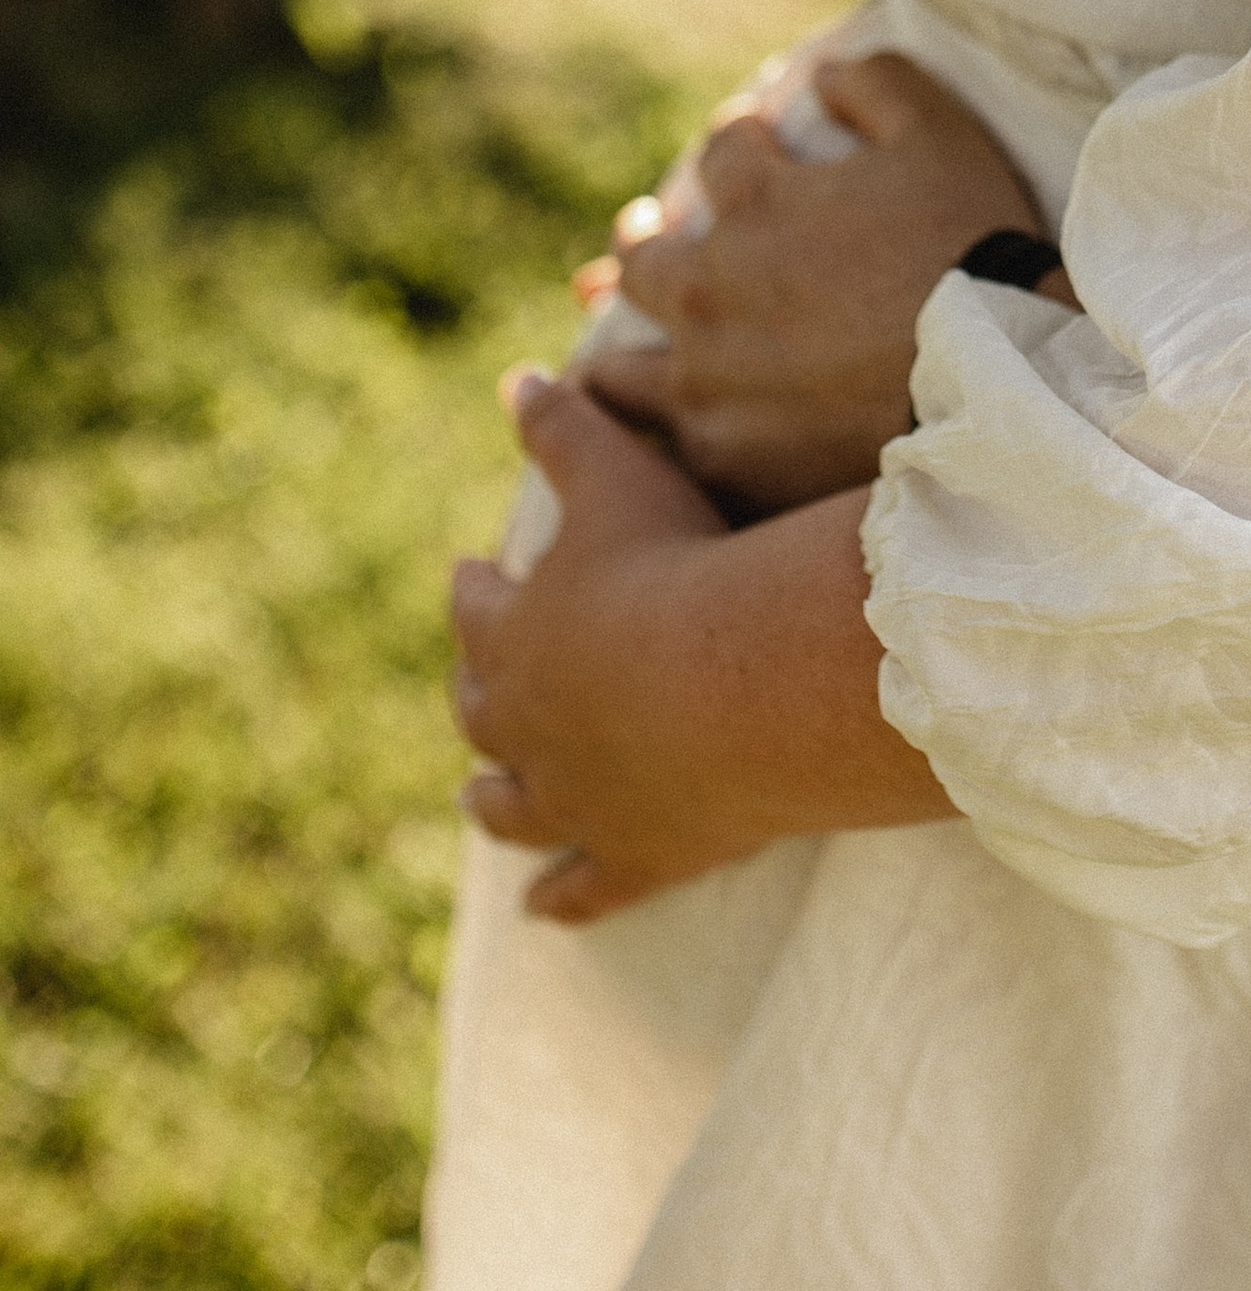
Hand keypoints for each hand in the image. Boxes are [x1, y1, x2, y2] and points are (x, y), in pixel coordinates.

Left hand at [453, 372, 952, 921]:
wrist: (738, 683)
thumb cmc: (676, 563)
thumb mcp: (613, 474)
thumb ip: (563, 428)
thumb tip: (513, 379)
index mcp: (517, 634)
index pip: (479, 610)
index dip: (476, 591)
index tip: (471, 573)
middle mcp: (526, 726)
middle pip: (485, 711)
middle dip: (478, 690)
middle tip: (475, 678)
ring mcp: (576, 799)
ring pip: (512, 806)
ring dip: (494, 799)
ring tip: (478, 798)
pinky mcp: (633, 854)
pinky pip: (585, 888)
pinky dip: (561, 899)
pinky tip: (542, 911)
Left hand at [584, 55, 1042, 513]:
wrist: (1000, 381)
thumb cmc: (974, 249)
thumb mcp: (940, 133)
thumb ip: (877, 83)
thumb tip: (825, 73)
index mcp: (756, 201)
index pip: (721, 152)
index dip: (741, 140)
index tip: (753, 145)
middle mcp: (709, 288)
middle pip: (641, 256)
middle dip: (644, 236)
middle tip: (646, 234)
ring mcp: (707, 379)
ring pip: (621, 365)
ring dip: (625, 342)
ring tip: (626, 346)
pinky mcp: (726, 455)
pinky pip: (663, 442)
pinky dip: (662, 425)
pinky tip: (662, 425)